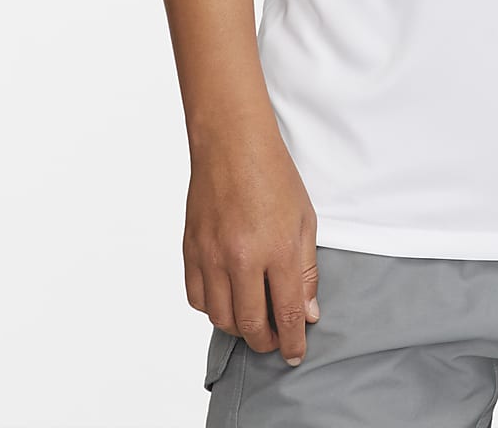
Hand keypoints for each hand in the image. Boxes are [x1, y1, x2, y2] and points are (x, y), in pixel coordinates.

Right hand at [183, 118, 321, 368]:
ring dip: (239, 328)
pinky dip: (212, 308)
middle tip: (275, 340)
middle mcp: (242, 258)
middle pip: (250, 325)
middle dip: (266, 342)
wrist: (231, 144)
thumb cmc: (273, 175)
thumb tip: (307, 313)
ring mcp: (211, 256)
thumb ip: (306, 270)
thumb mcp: (305, 219)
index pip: (286, 314)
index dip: (292, 341)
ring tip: (252, 319)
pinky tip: (227, 298)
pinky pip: (197, 298)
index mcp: (277, 249)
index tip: (296, 354)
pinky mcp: (190, 251)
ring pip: (221, 318)